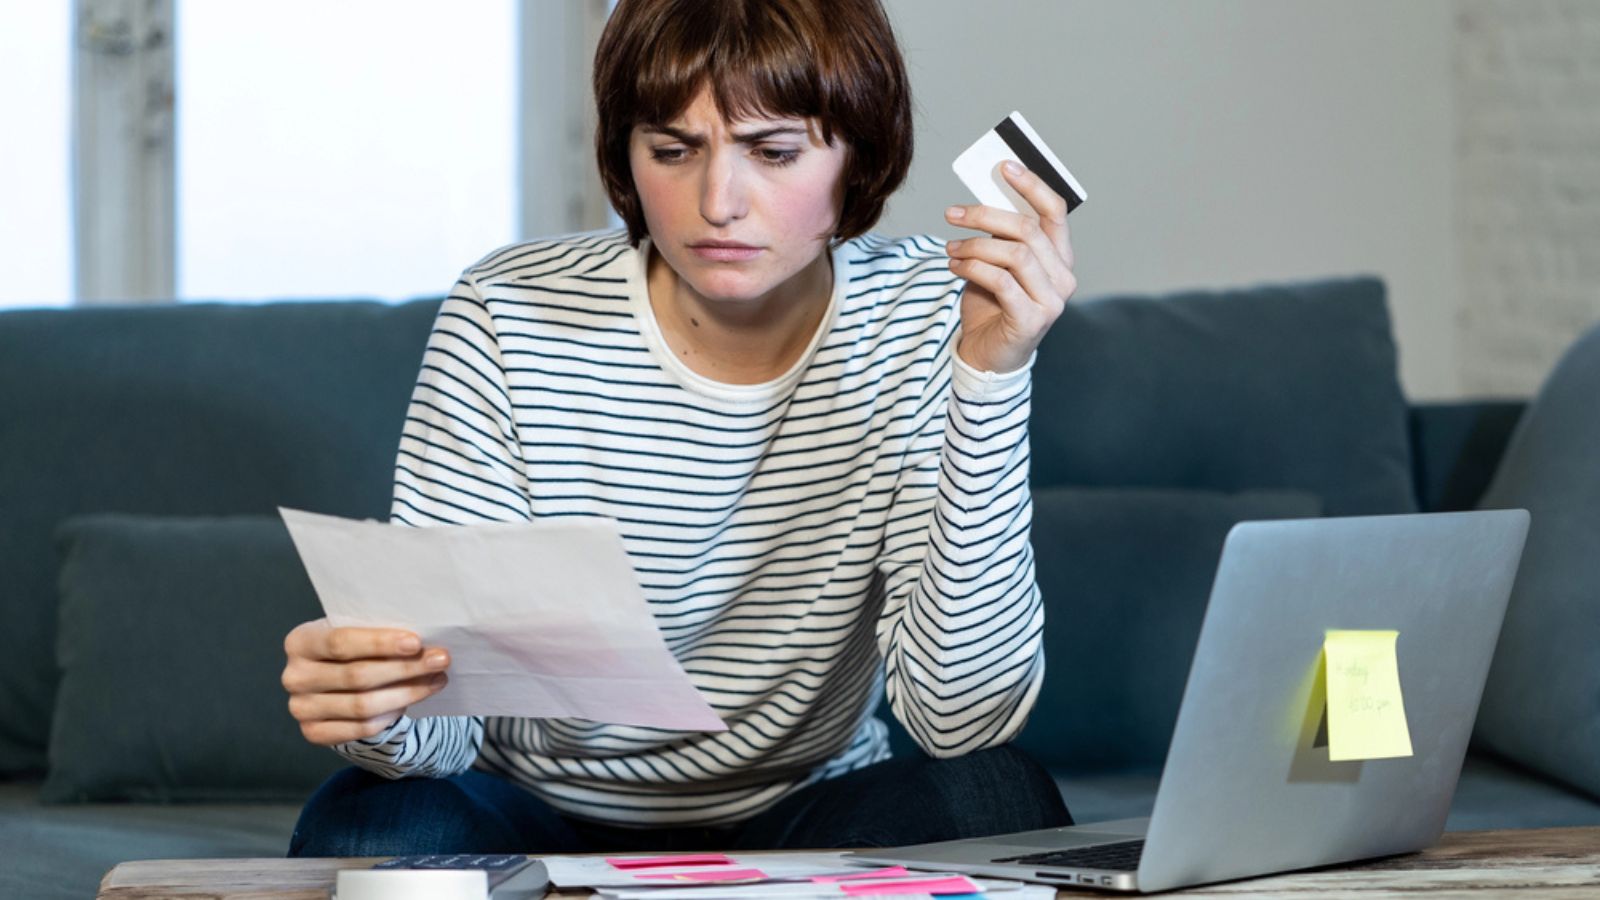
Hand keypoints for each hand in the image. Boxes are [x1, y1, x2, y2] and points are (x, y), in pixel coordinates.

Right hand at [281, 618, 450, 745]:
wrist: (333, 677)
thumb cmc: (352, 647)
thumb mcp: (356, 630)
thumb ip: (378, 630)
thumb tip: (427, 637)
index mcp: (300, 641)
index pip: (341, 642)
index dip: (380, 643)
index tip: (417, 642)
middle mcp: (294, 676)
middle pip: (357, 676)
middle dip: (405, 668)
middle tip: (441, 660)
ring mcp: (300, 708)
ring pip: (363, 705)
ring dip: (407, 693)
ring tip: (436, 679)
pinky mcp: (313, 732)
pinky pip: (361, 728)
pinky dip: (391, 715)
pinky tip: (413, 700)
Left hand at [944, 161, 1077, 373]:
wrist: (987, 356)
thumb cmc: (993, 305)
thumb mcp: (996, 263)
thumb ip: (999, 236)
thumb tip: (984, 197)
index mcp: (1060, 256)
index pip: (1055, 211)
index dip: (1032, 185)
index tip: (1003, 166)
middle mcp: (1064, 276)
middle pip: (1028, 229)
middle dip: (985, 216)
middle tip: (952, 213)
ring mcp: (1052, 300)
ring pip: (1015, 253)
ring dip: (975, 246)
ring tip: (950, 249)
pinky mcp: (1032, 320)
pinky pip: (1002, 281)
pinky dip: (972, 269)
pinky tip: (954, 267)